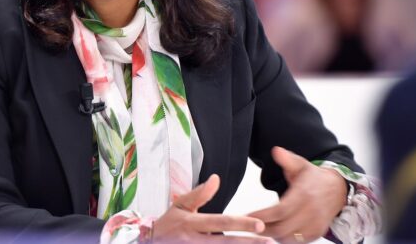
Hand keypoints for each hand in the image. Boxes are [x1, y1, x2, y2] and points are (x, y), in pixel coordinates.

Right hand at [153, 174, 272, 242]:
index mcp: (192, 223)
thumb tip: (216, 179)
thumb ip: (199, 194)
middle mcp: (193, 240)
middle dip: (248, 243)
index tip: (260, 224)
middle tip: (268, 242)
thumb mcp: (179, 206)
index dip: (241, 224)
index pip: (221, 223)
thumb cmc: (168, 224)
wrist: (148, 242)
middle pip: (225, 243)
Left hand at [248, 147, 346, 243]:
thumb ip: (287, 159)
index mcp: (303, 194)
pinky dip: (286, 240)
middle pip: (282, 228)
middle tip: (250, 226)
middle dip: (264, 229)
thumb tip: (276, 151)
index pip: (280, 210)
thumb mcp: (300, 164)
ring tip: (260, 230)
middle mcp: (311, 211)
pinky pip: (299, 241)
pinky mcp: (318, 232)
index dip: (263, 216)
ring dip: (273, 236)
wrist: (337, 189)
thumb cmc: (313, 177)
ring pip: (290, 238)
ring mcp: (316, 224)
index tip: (247, 216)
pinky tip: (275, 234)